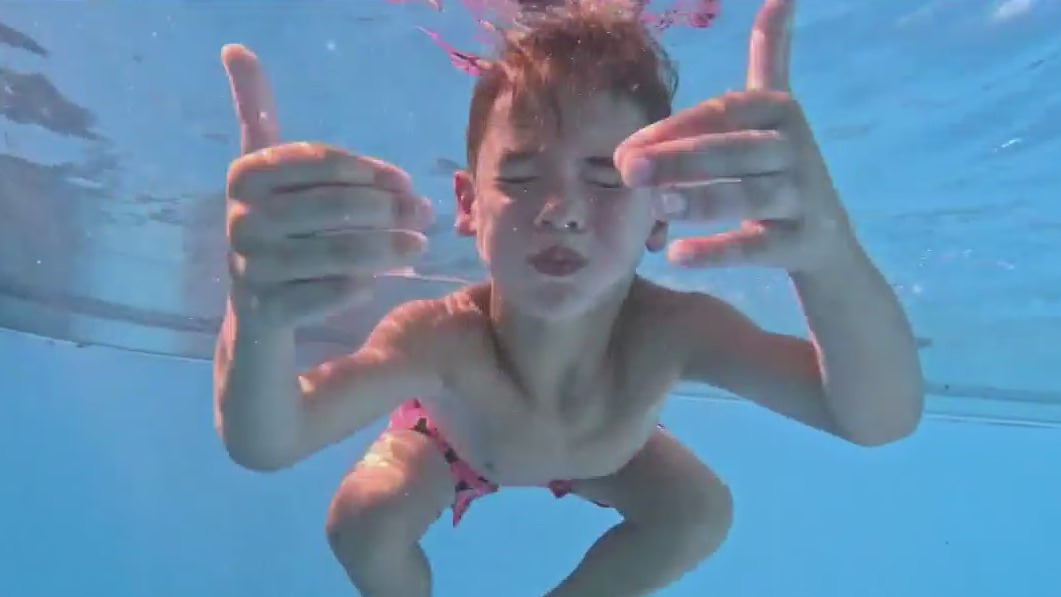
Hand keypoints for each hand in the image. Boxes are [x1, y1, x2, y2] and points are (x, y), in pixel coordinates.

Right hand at [222, 44, 432, 325]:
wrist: (257, 311)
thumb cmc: (279, 228)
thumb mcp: (270, 173)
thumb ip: (257, 112)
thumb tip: (236, 48)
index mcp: (245, 176)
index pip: (324, 161)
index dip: (373, 171)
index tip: (407, 182)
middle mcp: (241, 219)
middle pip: (338, 206)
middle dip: (392, 210)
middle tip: (425, 215)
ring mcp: (252, 267)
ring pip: (341, 251)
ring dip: (390, 248)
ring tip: (419, 244)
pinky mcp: (268, 310)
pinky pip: (334, 292)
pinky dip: (363, 285)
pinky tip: (377, 280)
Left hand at [615, 0, 854, 273]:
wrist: (825, 241)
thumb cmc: (781, 167)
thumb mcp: (776, 111)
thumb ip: (772, 56)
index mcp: (781, 111)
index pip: (721, 113)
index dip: (673, 129)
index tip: (625, 149)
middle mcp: (797, 149)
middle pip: (732, 151)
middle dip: (678, 159)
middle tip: (626, 171)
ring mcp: (805, 196)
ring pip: (750, 196)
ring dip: (704, 200)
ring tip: (658, 207)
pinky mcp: (804, 242)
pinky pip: (759, 246)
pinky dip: (720, 251)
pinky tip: (678, 255)